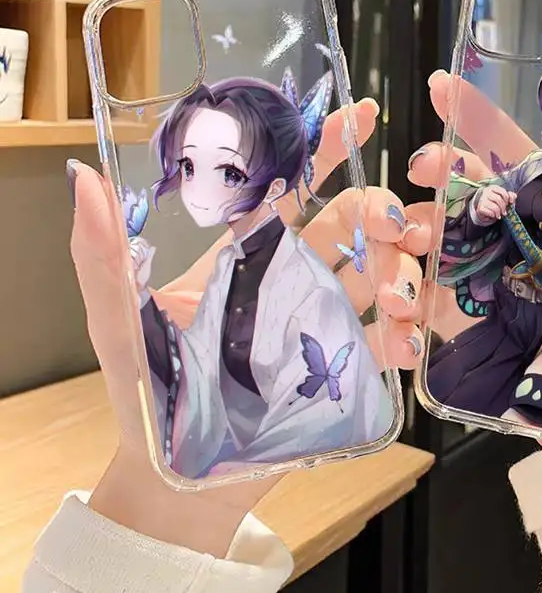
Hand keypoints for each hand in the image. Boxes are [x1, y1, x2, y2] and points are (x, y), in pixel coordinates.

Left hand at [66, 98, 422, 557]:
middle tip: (393, 226)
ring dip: (402, 270)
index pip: (289, 188)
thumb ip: (101, 254)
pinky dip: (404, 335)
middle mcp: (289, 276)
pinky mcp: (341, 366)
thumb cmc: (144, 391)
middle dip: (379, 212)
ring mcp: (319, 319)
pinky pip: (384, 340)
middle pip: (349, 224)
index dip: (323, 148)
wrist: (178, 477)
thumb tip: (85, 178)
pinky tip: (406, 342)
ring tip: (399, 296)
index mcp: (243, 253)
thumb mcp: (114, 320)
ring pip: (378, 273)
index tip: (360, 115)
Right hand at [410, 70, 541, 431]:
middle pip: (469, 193)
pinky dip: (403, 302)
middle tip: (424, 168)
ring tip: (405, 236)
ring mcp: (492, 285)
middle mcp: (523, 243)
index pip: (522, 158)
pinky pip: (426, 306)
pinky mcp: (470, 329)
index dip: (482, 122)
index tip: (445, 87)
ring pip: (438, 241)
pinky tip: (397, 307)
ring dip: (413, 231)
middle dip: (439, 173)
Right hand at [474, 185, 516, 222]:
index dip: (507, 198)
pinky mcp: (480, 208)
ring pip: (495, 207)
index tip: (510, 203)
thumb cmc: (495, 203)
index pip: (502, 191)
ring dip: (499, 212)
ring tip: (500, 215)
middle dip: (504, 207)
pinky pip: (490, 212)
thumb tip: (514, 196)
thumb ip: (510, 196)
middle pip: (498, 199)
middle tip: (505, 212)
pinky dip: (494, 215)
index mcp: (493, 188)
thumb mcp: (503, 198)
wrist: (484, 210)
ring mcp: (482, 200)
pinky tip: (494, 215)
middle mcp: (486, 192)